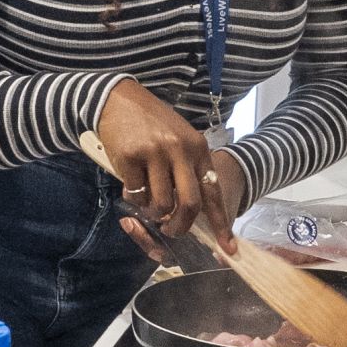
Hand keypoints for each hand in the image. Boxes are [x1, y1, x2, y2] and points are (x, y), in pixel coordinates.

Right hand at [97, 81, 232, 251]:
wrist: (119, 98)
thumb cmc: (151, 122)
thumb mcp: (180, 138)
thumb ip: (187, 168)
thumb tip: (188, 209)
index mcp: (198, 147)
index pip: (213, 192)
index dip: (220, 223)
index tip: (227, 248)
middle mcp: (180, 150)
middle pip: (189, 205)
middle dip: (180, 227)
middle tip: (171, 231)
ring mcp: (155, 153)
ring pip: (161, 204)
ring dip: (153, 212)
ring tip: (146, 201)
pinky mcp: (130, 157)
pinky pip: (136, 194)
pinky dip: (133, 198)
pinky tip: (130, 185)